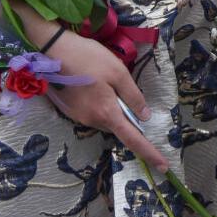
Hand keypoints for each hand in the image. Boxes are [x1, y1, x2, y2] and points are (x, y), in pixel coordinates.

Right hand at [43, 29, 169, 171]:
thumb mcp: (118, 72)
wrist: (53, 49)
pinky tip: (93, 82)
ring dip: (110, 106)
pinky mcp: (69, 110)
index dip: (149, 152)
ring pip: (104, 118)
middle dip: (125, 114)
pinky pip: (92, 112)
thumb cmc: (89, 58)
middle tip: (121, 86)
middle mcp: (91, 121)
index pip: (132, 138)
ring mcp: (78, 117)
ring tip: (103, 79)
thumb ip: (133, 96)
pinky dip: (98, 103)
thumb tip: (144, 117)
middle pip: (117, 125)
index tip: (163, 166)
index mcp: (106, 113)